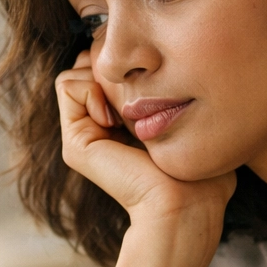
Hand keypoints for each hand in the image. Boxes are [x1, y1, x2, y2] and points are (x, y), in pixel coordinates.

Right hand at [55, 51, 234, 228]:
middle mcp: (100, 127)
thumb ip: (171, 93)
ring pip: (75, 72)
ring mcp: (85, 135)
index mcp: (123, 123)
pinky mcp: (75, 143)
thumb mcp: (188, 119)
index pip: (110, 68)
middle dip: (111, 64)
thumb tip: (155, 65)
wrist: (184, 204)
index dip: (126, 62)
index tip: (154, 82)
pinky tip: (114, 118)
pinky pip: (66, 85)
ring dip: (101, 77)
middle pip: (89, 64)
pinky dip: (90, 89)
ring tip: (126, 108)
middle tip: (138, 91)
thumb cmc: (199, 169)